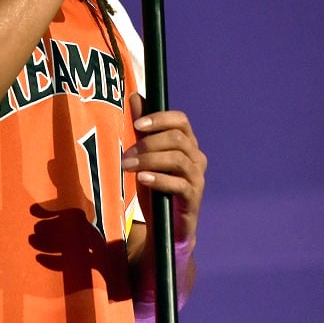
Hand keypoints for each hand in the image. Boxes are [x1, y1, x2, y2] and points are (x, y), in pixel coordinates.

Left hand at [123, 92, 205, 250]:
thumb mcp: (145, 156)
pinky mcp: (193, 198)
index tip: (137, 125)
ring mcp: (197, 178)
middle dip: (148, 144)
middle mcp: (196, 157)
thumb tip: (135, 96)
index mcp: (187, 143)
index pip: (181, 120)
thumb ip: (142, 129)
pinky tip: (143, 179)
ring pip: (177, 159)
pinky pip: (179, 184)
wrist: (164, 226)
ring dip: (149, 160)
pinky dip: (159, 179)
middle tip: (126, 155)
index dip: (160, 119)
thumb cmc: (155, 187)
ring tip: (128, 167)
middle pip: (178, 138)